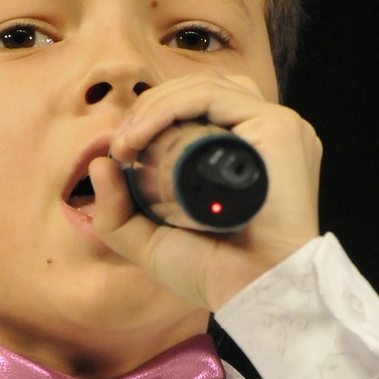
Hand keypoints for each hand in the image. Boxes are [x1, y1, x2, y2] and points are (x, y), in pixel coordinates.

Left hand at [87, 74, 321, 312]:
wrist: (252, 291)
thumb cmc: (213, 272)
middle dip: (149, 109)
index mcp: (244, 151)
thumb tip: (99, 163)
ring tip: (128, 140)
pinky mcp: (279, 128)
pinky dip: (171, 106)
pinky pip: (215, 96)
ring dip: (156, 105)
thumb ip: (117, 212)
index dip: (153, 117)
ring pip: (205, 87)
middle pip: (199, 91)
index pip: (197, 108)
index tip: (120, 151)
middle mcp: (262, 135)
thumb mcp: (150, 242)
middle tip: (120, 145)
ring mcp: (274, 128)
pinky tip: (143, 134)